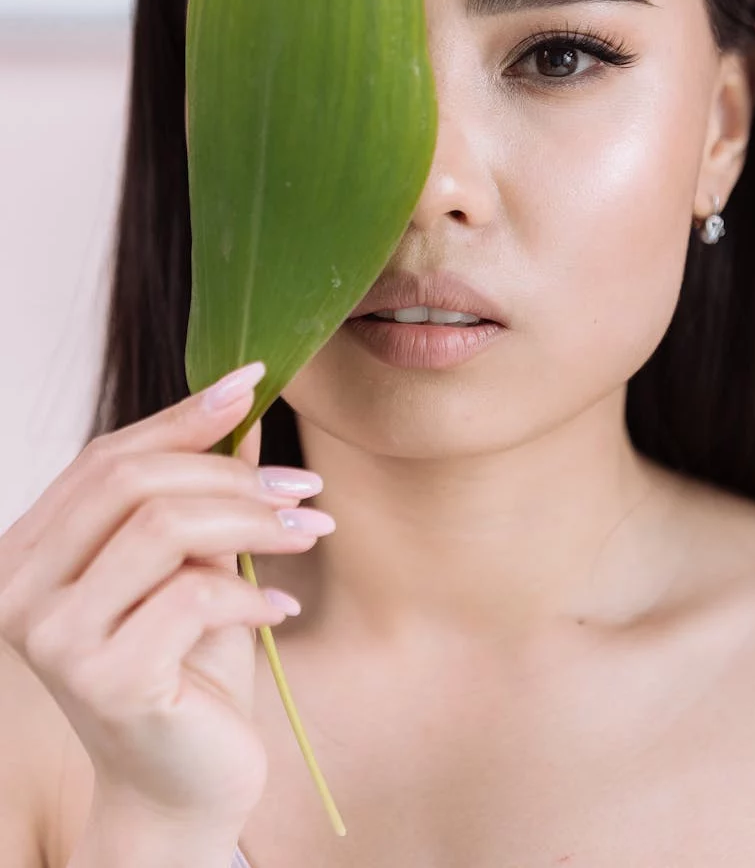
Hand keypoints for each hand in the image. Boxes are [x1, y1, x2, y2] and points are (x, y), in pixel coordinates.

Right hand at [0, 362, 332, 825]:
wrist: (185, 787)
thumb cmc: (187, 670)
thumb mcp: (194, 565)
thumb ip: (202, 496)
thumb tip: (241, 412)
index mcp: (32, 554)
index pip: (104, 459)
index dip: (182, 418)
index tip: (251, 383)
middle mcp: (22, 592)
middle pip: (128, 482)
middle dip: (228, 471)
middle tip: (303, 486)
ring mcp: (55, 639)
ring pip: (161, 527)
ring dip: (253, 520)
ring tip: (309, 531)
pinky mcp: (104, 680)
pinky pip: (192, 594)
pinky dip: (252, 589)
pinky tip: (281, 607)